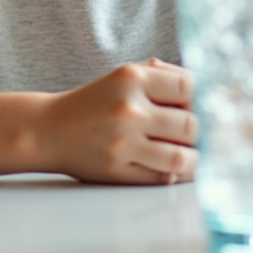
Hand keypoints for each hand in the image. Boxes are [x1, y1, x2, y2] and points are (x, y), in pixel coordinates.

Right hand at [36, 59, 197, 184]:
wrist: (48, 130)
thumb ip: (161, 75)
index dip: (197, 99)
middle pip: (191, 125)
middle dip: (195, 132)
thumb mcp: (122, 76)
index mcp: (131, 78)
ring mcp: (122, 142)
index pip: (189, 87)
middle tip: (189, 135)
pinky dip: (173, 175)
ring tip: (187, 156)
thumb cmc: (93, 103)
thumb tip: (204, 88)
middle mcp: (127, 108)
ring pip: (182, 157)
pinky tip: (169, 168)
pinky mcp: (117, 170)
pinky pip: (162, 178)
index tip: (192, 107)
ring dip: (192, 160)